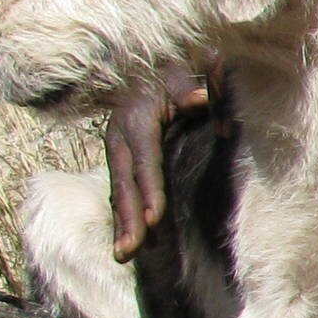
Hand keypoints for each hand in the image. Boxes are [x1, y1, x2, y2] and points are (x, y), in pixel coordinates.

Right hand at [104, 61, 211, 260]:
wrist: (140, 61)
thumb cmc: (171, 69)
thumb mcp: (183, 71)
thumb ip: (196, 85)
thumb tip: (201, 101)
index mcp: (136, 118)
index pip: (145, 160)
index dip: (149, 189)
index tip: (154, 219)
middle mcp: (120, 136)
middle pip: (125, 182)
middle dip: (128, 218)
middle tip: (131, 250)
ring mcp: (116, 148)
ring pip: (118, 190)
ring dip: (121, 224)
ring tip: (124, 255)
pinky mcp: (120, 158)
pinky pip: (120, 190)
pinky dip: (123, 216)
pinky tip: (128, 244)